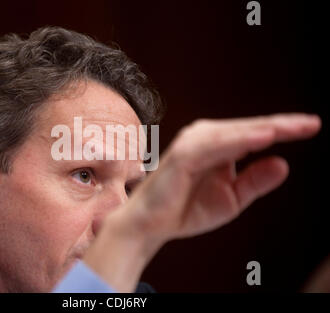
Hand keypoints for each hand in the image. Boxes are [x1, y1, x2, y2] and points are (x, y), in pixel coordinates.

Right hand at [122, 113, 321, 240]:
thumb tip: (284, 164)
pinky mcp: (183, 154)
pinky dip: (240, 140)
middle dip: (281, 125)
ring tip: (294, 128)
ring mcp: (193, 143)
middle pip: (249, 128)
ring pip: (235, 132)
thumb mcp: (231, 198)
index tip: (312, 127)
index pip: (254, 134)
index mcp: (217, 146)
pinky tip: (264, 139)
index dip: (283, 130)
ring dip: (264, 129)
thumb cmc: (187, 209)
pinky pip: (216, 145)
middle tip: (312, 124)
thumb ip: (255, 181)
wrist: (152, 224)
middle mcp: (205, 138)